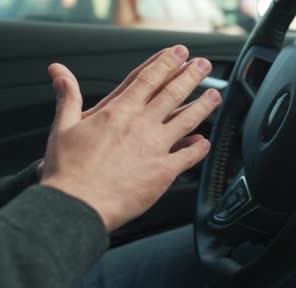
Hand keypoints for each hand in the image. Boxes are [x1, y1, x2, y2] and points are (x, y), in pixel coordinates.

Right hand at [40, 45, 221, 231]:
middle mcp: (141, 125)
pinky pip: (189, 156)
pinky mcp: (164, 171)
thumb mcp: (64, 126)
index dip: (166, 63)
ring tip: (215, 95)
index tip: (179, 53)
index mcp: (118, 111)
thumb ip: (68, 97)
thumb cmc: (68, 170)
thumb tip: (59, 72)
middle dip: (191, 76)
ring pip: (187, 120)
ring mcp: (156, 147)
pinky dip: (199, 147)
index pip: (148, 79)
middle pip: (173, 93)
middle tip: (204, 65)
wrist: (78, 205)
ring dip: (203, 106)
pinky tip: (205, 142)